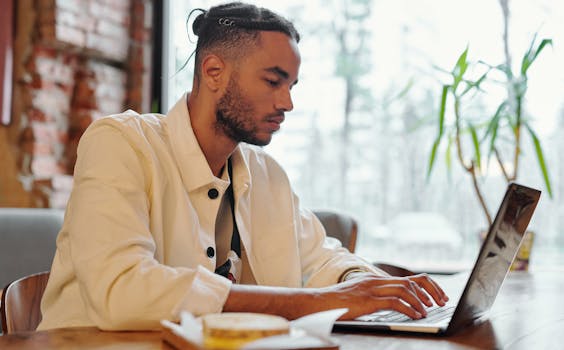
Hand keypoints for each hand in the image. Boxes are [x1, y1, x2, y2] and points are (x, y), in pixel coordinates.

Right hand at [320, 273, 448, 319]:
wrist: (319, 302)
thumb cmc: (337, 302)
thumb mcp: (359, 295)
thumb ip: (375, 296)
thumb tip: (396, 304)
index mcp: (376, 279)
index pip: (408, 278)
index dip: (426, 286)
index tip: (437, 296)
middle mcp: (376, 280)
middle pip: (412, 281)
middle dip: (430, 291)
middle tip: (441, 301)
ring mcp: (372, 289)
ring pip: (406, 290)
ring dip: (421, 301)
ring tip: (429, 311)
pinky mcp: (368, 300)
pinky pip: (395, 302)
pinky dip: (409, 309)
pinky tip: (416, 316)